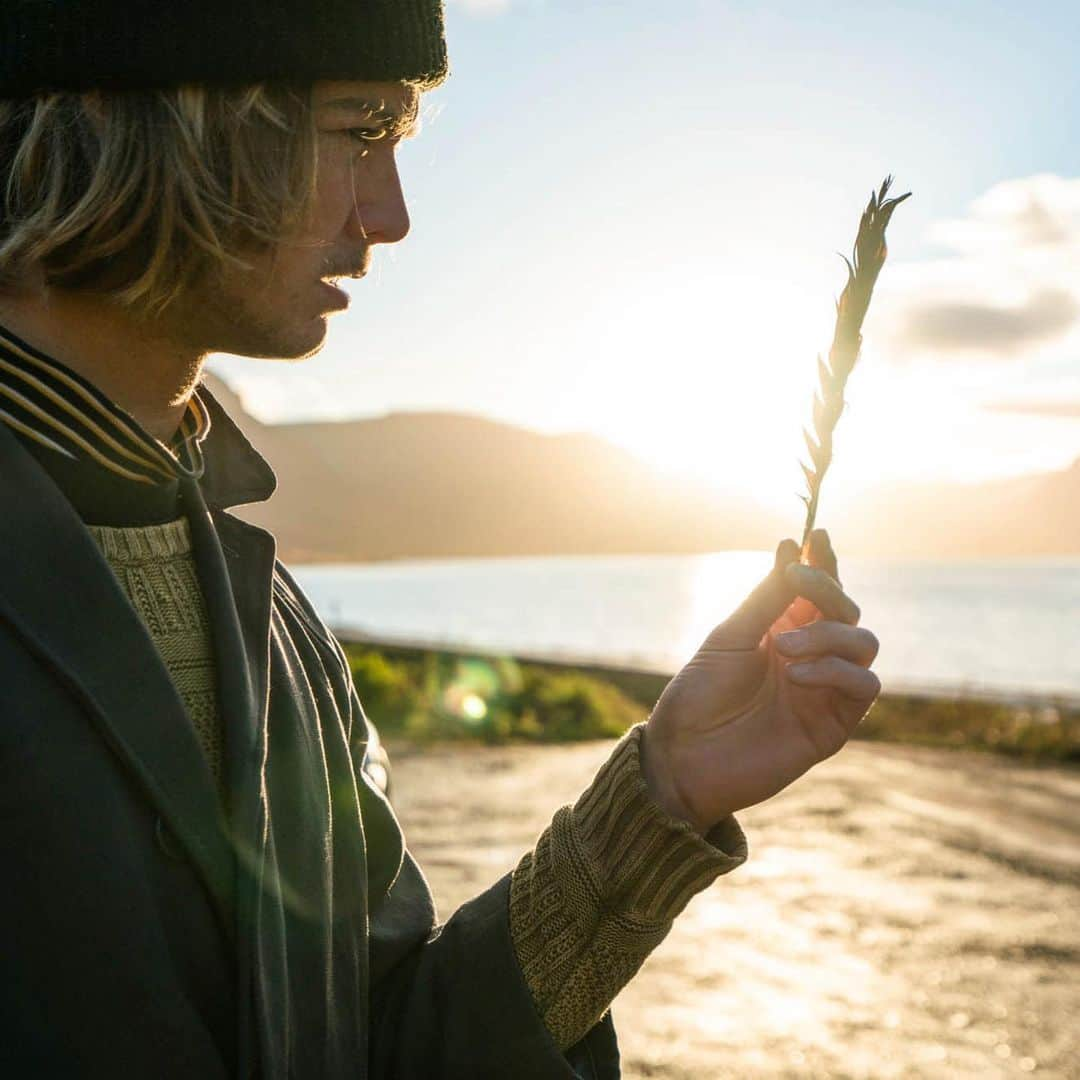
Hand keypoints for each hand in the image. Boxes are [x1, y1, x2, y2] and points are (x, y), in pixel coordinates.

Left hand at [641, 530, 879, 833]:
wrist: (683, 758)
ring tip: (784, 647)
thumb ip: (766, 598)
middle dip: (827, 588)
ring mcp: (824, 689)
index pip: (818, 590)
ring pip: (864, 643)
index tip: (819, 535)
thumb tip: (790, 546)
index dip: (824, 561)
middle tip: (796, 581)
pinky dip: (836, 670)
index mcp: (781, 630)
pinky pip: (864, 686)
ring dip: (830, 634)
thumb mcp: (728, 637)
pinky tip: (797, 674)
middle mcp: (809, 655)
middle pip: (847, 610)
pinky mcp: (834, 724)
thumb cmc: (697, 697)